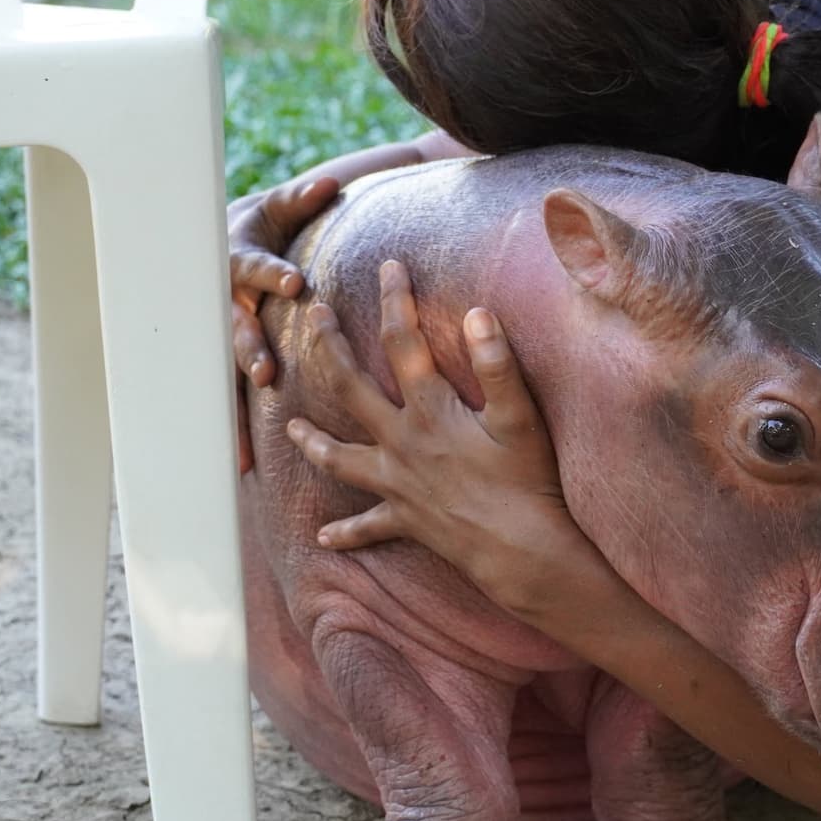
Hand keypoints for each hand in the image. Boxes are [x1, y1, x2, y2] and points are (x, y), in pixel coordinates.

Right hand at [229, 176, 340, 472]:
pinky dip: (235, 430)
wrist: (224, 240)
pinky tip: (241, 465)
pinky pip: (233, 397)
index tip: (297, 283)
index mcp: (244, 262)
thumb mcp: (281, 206)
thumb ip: (302, 198)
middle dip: (249, 348)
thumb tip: (325, 184)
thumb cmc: (266, 223)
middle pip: (235, 328)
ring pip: (228, 373)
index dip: (274, 274)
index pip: (258, 267)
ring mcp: (229, 333)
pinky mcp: (237, 358)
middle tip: (267, 369)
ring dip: (235, 403)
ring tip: (242, 436)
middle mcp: (230, 302)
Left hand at [284, 260, 596, 619]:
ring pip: (340, 459)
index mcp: (431, 412)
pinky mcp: (406, 521)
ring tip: (291, 428)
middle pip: (351, 389)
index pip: (405, 343)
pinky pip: (368, 527)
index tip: (388, 266)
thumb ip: (497, 364)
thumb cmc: (528, 482)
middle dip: (330, 348)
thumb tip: (476, 312)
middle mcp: (403, 444)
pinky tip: (324, 536)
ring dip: (313, 441)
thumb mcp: (521, 419)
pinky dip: (346, 532)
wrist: (524, 553)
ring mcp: (399, 485)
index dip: (396, 301)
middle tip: (315, 317)